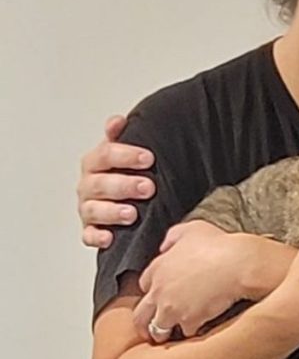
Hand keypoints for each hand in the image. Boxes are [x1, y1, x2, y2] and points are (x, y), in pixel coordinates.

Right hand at [78, 115, 155, 247]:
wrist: (129, 197)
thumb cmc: (129, 172)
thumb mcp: (129, 151)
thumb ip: (123, 136)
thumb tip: (118, 121)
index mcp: (96, 162)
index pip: (105, 154)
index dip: (126, 155)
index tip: (148, 158)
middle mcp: (89, 185)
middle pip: (100, 183)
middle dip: (124, 185)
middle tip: (148, 187)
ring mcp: (89, 208)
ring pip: (94, 210)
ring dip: (113, 212)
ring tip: (133, 214)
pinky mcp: (92, 229)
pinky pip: (89, 235)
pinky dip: (98, 237)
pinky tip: (111, 237)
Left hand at [133, 222, 248, 341]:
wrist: (238, 264)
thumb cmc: (220, 244)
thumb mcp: (193, 229)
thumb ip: (173, 237)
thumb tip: (165, 246)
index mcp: (158, 268)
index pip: (143, 284)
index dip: (153, 290)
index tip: (160, 293)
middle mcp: (159, 291)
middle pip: (141, 314)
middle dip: (145, 322)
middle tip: (151, 328)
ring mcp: (171, 308)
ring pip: (157, 329)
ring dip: (163, 333)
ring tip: (171, 336)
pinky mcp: (189, 321)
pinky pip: (185, 332)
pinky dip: (191, 332)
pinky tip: (197, 328)